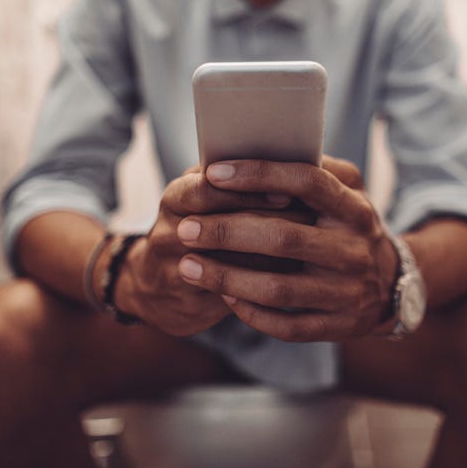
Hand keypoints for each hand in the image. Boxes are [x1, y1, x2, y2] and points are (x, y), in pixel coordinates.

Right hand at [115, 166, 296, 336]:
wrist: (157, 286)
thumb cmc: (196, 227)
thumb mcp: (203, 197)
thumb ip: (232, 182)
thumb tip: (285, 161)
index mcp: (175, 198)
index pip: (209, 189)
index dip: (249, 190)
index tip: (288, 190)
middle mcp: (169, 234)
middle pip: (222, 227)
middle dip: (270, 222)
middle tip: (309, 219)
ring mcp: (175, 272)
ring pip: (232, 265)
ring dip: (274, 256)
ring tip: (308, 247)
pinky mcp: (190, 305)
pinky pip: (234, 297)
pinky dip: (264, 286)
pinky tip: (293, 277)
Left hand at [176, 156, 398, 341]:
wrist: (391, 285)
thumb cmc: (352, 229)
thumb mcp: (350, 194)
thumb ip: (319, 171)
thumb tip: (267, 149)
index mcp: (354, 209)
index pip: (307, 181)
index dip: (259, 175)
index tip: (213, 173)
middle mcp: (353, 250)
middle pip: (283, 238)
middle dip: (226, 232)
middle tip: (184, 229)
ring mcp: (347, 292)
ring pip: (278, 289)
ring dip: (226, 278)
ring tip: (188, 266)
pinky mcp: (338, 326)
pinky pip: (287, 325)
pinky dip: (250, 312)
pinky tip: (224, 296)